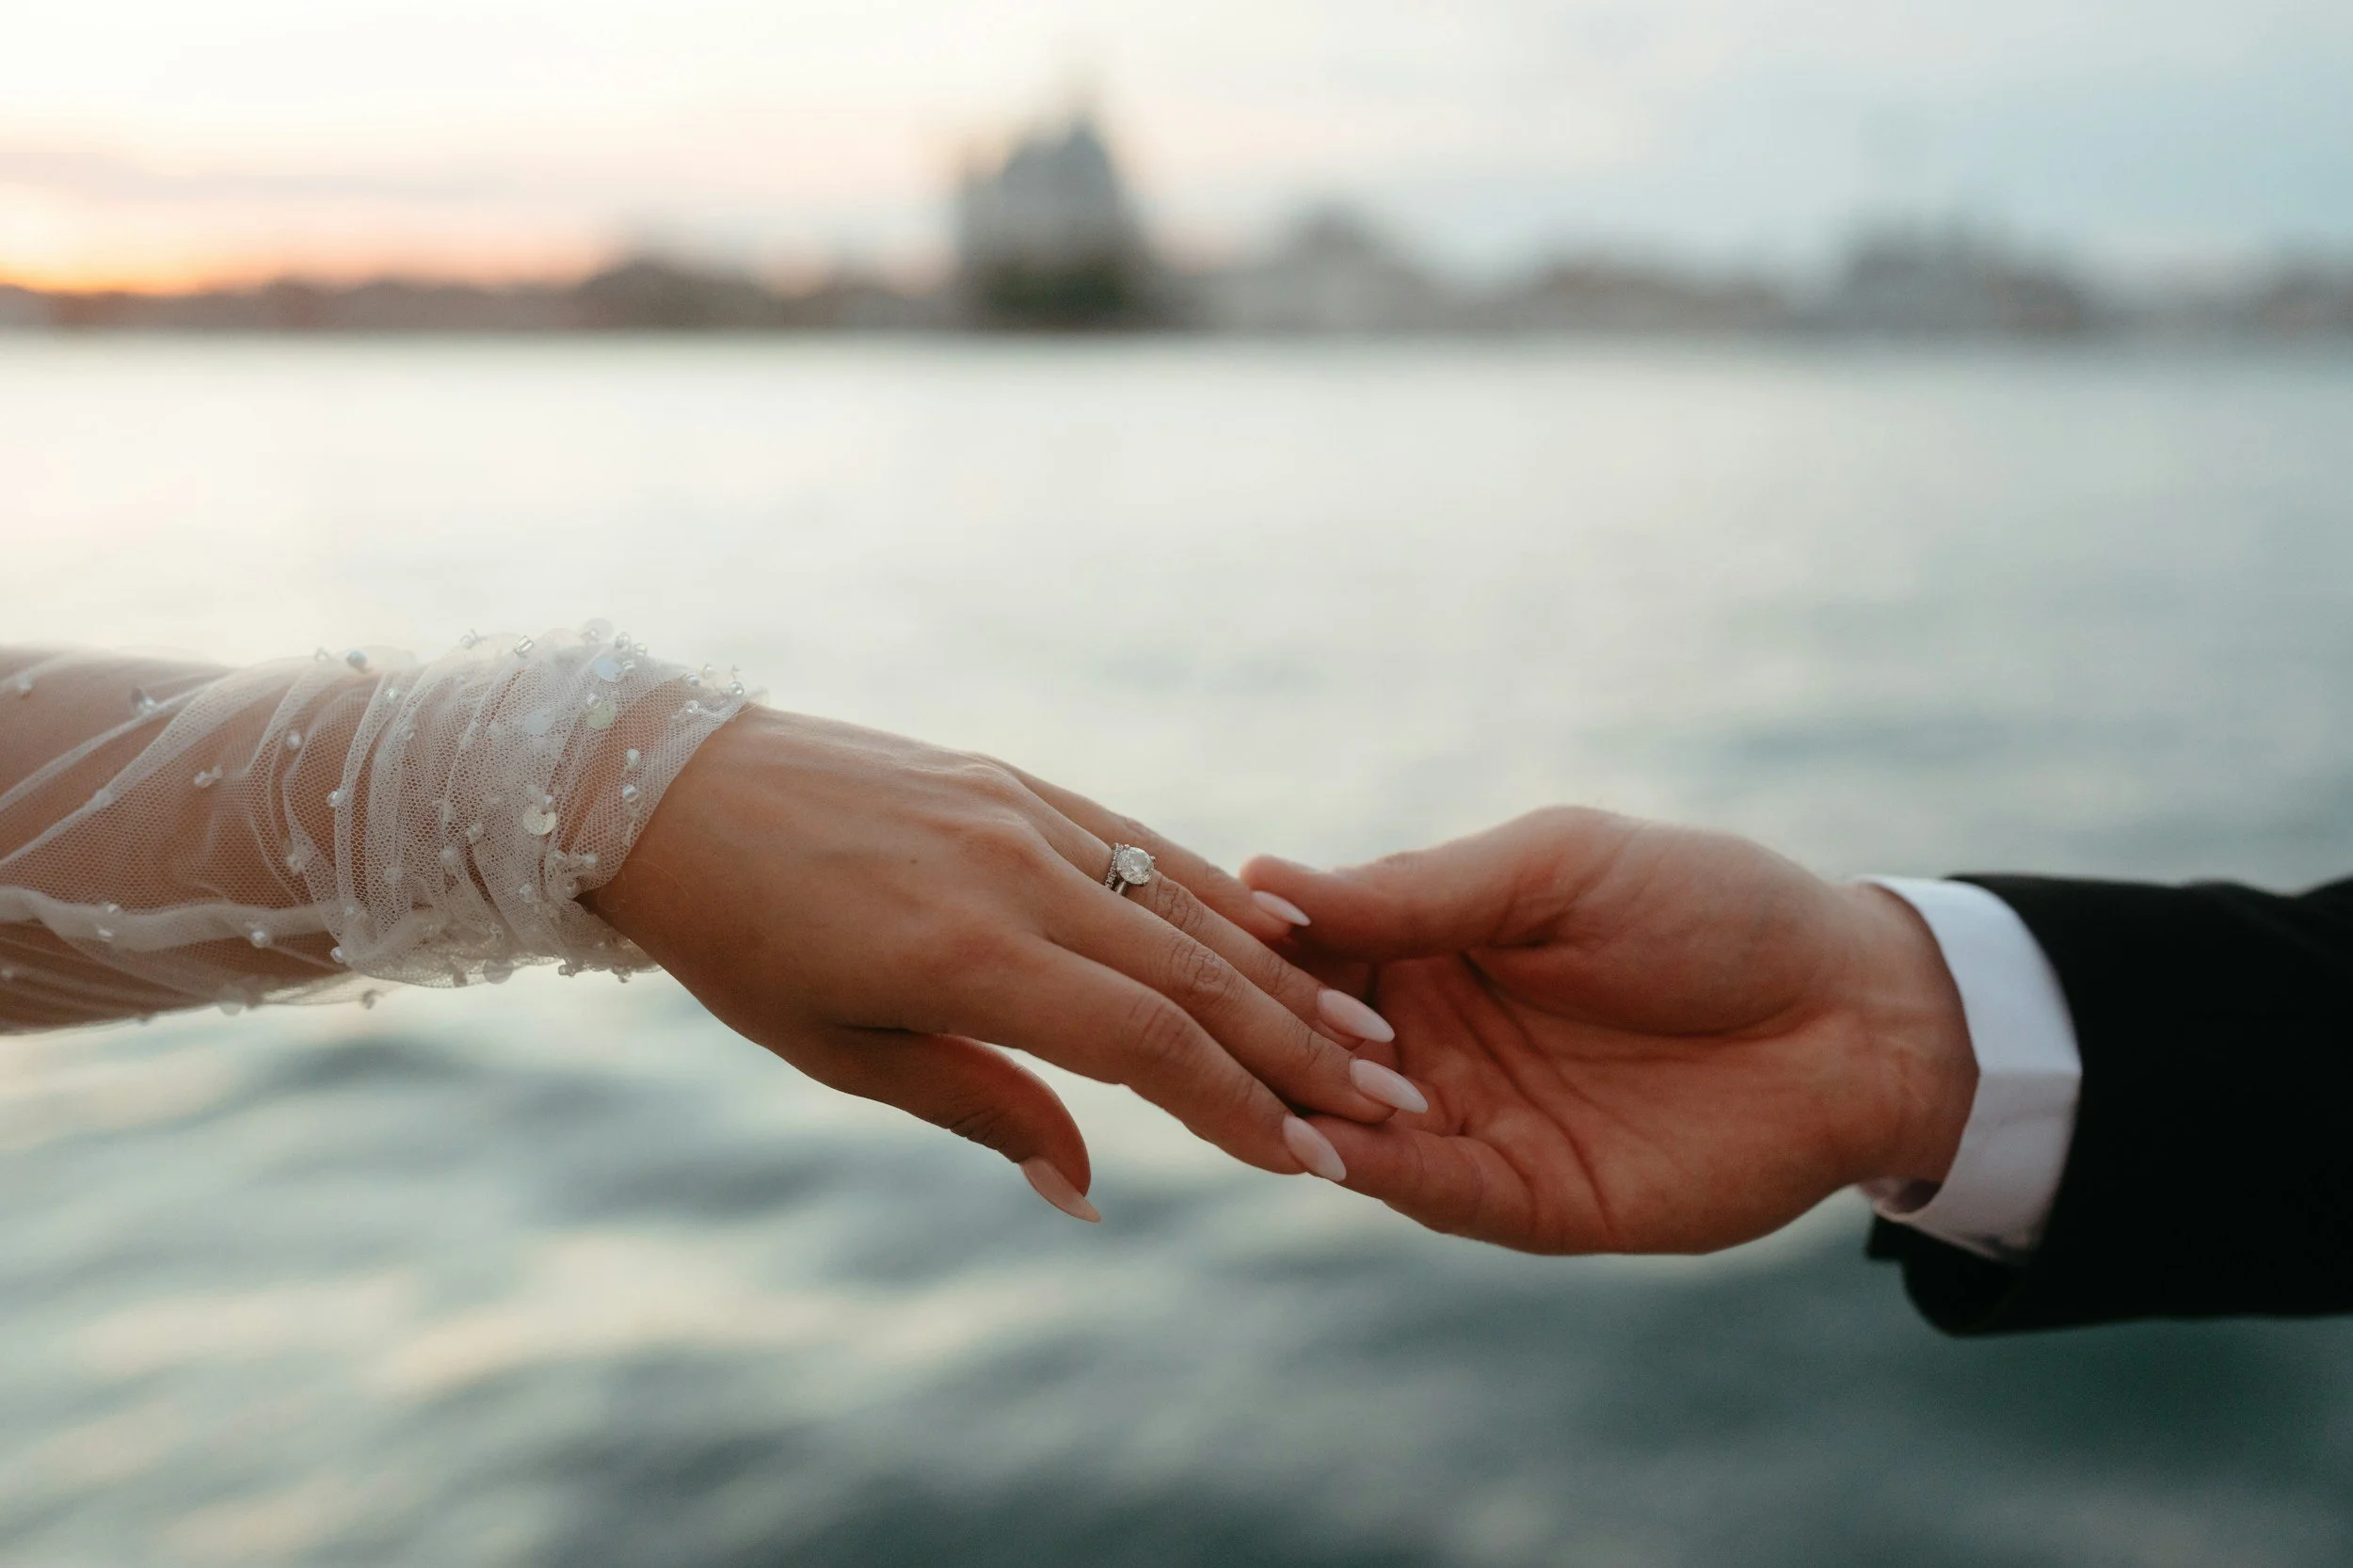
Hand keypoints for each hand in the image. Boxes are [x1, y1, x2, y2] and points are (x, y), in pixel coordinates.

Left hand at [583, 709, 1409, 1217]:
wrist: (668, 786)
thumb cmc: (739, 943)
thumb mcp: (840, 1052)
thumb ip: (981, 1108)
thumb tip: (1083, 1194)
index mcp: (965, 956)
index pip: (1147, 1043)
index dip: (1241, 1108)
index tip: (1319, 1162)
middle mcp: (1015, 874)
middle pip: (1194, 975)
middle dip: (1299, 1050)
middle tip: (1393, 1102)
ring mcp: (1025, 814)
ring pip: (1184, 906)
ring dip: (1281, 979)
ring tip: (1365, 1033)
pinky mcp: (1018, 782)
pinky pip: (1143, 845)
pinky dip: (1217, 899)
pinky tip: (1275, 937)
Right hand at [1241, 808, 1976, 1253]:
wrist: (1856, 1015)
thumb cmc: (1713, 909)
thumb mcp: (1556, 870)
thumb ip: (1418, 889)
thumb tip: (1262, 879)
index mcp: (1436, 940)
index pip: (1309, 950)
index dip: (1246, 949)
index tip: (1170, 932)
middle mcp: (1437, 1035)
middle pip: (1310, 1045)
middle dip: (1248, 1038)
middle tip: (1173, 1027)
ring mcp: (1477, 1121)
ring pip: (1352, 1122)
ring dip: (1296, 1107)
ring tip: (1232, 1087)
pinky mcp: (1527, 1197)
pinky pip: (1432, 1191)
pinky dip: (1376, 1172)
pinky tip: (1325, 1148)